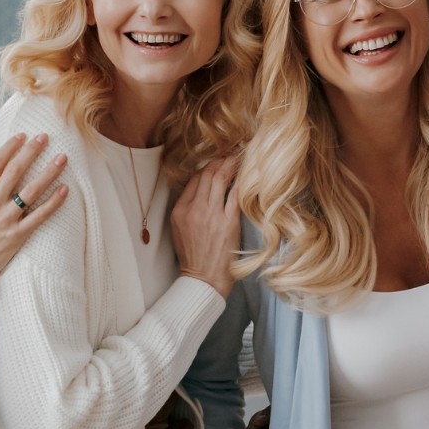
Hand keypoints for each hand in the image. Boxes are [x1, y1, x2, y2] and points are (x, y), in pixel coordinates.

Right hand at [0, 133, 68, 292]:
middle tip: (45, 137)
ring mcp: (5, 219)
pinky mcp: (17, 235)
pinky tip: (65, 190)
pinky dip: (53, 202)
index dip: (11, 147)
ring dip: (48, 172)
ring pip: (30, 190)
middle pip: (14, 171)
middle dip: (31, 151)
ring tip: (62, 158)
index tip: (24, 135)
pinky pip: (39, 215)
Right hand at [172, 156, 239, 296]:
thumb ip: (189, 208)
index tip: (219, 160)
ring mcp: (211, 214)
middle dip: (221, 159)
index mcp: (180, 210)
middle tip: (233, 150)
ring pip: (220, 179)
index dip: (208, 166)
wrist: (203, 279)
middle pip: (207, 174)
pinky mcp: (228, 222)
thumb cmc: (194, 257)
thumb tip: (202, 189)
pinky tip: (248, 172)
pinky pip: (235, 193)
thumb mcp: (180, 230)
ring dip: (231, 164)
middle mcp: (194, 209)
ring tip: (240, 154)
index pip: (195, 179)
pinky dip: (241, 180)